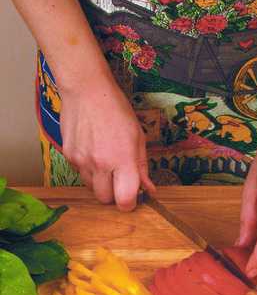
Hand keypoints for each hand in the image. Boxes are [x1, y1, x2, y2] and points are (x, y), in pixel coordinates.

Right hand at [60, 74, 154, 210]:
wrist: (87, 90)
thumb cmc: (116, 110)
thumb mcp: (138, 138)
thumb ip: (142, 167)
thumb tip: (148, 189)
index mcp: (123, 160)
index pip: (125, 200)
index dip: (130, 203)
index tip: (132, 197)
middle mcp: (101, 164)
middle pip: (105, 200)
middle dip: (114, 195)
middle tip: (120, 181)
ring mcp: (82, 161)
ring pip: (92, 188)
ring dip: (101, 183)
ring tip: (106, 162)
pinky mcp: (69, 156)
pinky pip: (81, 174)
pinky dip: (89, 170)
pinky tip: (94, 152)